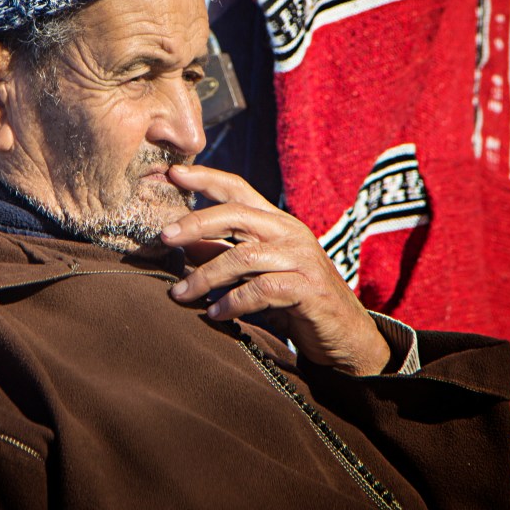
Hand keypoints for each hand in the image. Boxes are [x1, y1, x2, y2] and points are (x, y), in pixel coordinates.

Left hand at [161, 164, 390, 375]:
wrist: (346, 336)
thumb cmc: (296, 301)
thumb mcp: (257, 272)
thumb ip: (225, 254)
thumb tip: (183, 243)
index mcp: (276, 222)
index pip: (238, 188)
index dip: (205, 178)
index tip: (173, 173)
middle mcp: (290, 233)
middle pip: (236, 214)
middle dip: (196, 222)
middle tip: (163, 236)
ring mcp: (302, 259)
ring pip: (243, 256)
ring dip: (205, 275)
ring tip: (179, 293)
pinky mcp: (308, 289)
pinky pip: (261, 290)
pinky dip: (233, 303)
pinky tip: (215, 314)